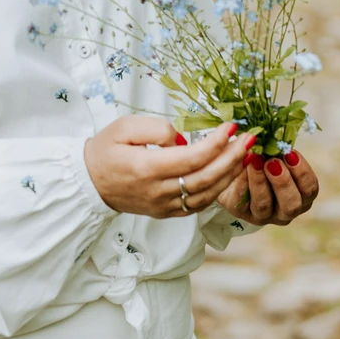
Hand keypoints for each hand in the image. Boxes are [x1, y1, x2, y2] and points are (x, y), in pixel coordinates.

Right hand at [84, 116, 255, 218]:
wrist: (89, 182)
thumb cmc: (105, 149)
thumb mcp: (124, 126)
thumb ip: (156, 128)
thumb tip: (183, 138)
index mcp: (146, 168)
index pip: (191, 158)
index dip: (216, 143)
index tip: (231, 126)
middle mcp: (158, 191)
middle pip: (205, 177)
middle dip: (232, 157)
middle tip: (250, 138)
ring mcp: (164, 206)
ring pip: (207, 194)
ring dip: (230, 174)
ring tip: (246, 154)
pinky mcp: (167, 213)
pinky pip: (199, 204)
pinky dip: (218, 189)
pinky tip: (228, 173)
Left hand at [216, 149, 318, 224]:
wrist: (232, 171)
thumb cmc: (260, 159)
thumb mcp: (272, 153)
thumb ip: (277, 149)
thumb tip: (276, 136)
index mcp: (300, 196)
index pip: (309, 189)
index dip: (302, 172)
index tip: (290, 153)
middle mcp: (284, 210)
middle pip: (291, 204)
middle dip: (283, 182)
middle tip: (273, 162)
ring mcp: (263, 215)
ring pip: (264, 204)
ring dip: (260, 181)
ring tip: (255, 161)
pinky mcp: (241, 213)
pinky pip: (241, 201)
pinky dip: (241, 182)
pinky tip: (239, 167)